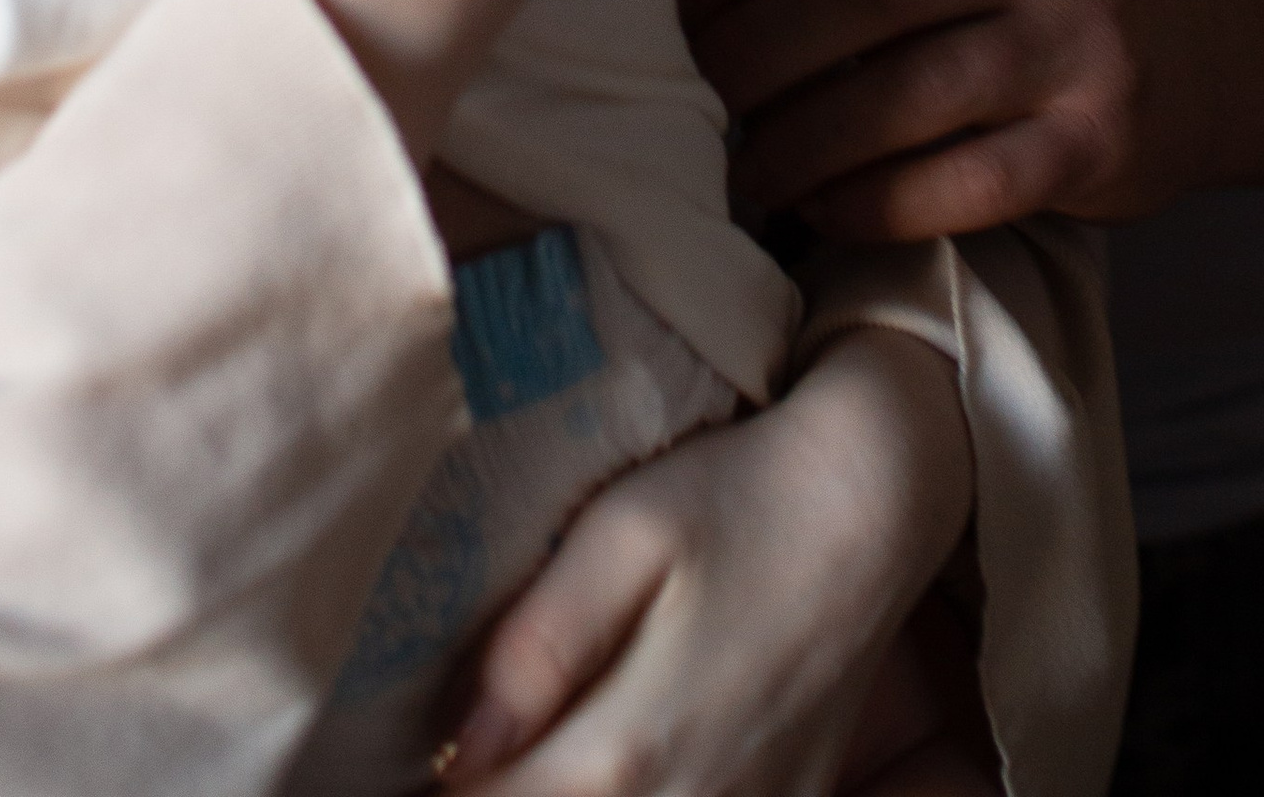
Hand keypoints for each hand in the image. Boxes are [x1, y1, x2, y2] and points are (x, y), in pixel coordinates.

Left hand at [443, 324, 972, 794]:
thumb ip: (535, 646)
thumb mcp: (622, 532)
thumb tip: (456, 748)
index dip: (431, 793)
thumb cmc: (735, 497)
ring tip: (516, 751)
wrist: (873, 502)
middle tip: (452, 753)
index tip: (389, 763)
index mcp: (626, 751)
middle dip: (488, 795)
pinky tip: (601, 768)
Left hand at [691, 0, 1190, 235]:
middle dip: (753, 44)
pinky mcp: (1096, 147)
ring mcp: (1080, 45)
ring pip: (904, 94)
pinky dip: (871, 202)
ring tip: (738, 165)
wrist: (1206, 42)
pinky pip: (958, 184)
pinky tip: (817, 207)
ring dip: (798, 139)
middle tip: (687, 89)